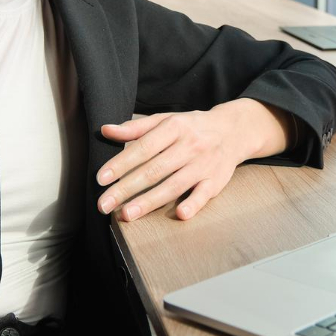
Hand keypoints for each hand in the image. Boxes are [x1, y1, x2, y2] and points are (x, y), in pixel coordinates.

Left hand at [96, 99, 288, 221]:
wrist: (234, 130)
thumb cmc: (193, 127)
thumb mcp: (166, 120)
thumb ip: (136, 128)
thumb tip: (106, 130)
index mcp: (174, 128)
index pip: (143, 148)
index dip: (121, 163)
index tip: (101, 178)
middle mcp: (189, 146)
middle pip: (154, 170)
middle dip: (127, 188)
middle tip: (104, 204)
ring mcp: (203, 165)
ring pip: (173, 185)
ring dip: (149, 201)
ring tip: (126, 214)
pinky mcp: (216, 181)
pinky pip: (204, 194)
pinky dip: (193, 203)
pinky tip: (180, 214)